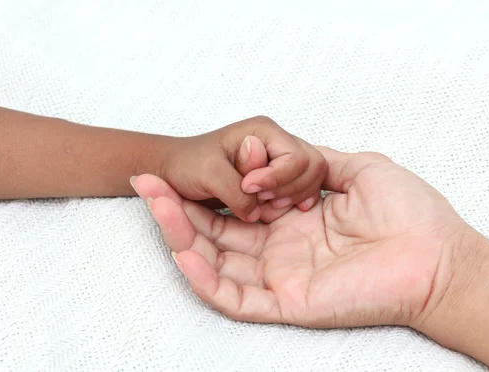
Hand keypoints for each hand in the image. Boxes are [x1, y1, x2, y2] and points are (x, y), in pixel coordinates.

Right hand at [132, 145, 467, 327]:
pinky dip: (204, 277)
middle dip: (179, 209)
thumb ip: (313, 163)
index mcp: (295, 223)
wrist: (440, 253)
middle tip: (148, 181)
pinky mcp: (288, 303)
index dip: (204, 192)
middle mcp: (282, 252)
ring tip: (154, 201)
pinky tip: (181, 249)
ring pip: (216, 264)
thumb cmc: (410, 213)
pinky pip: (235, 296)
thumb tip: (283, 154)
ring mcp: (282, 279)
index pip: (235, 211)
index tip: (179, 168)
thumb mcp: (356, 169)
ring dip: (181, 236)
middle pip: (216, 235)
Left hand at [145, 116, 326, 221]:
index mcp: (263, 132)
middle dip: (291, 189)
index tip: (248, 187)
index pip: (297, 157)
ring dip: (292, 197)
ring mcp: (280, 162)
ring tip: (265, 206)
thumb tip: (257, 210)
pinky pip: (302, 192)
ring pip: (311, 180)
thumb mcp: (207, 174)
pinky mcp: (278, 180)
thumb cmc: (187, 164)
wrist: (175, 172)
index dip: (277, 178)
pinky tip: (275, 210)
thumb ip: (235, 189)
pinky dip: (292, 203)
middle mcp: (277, 143)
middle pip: (312, 167)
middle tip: (261, 200)